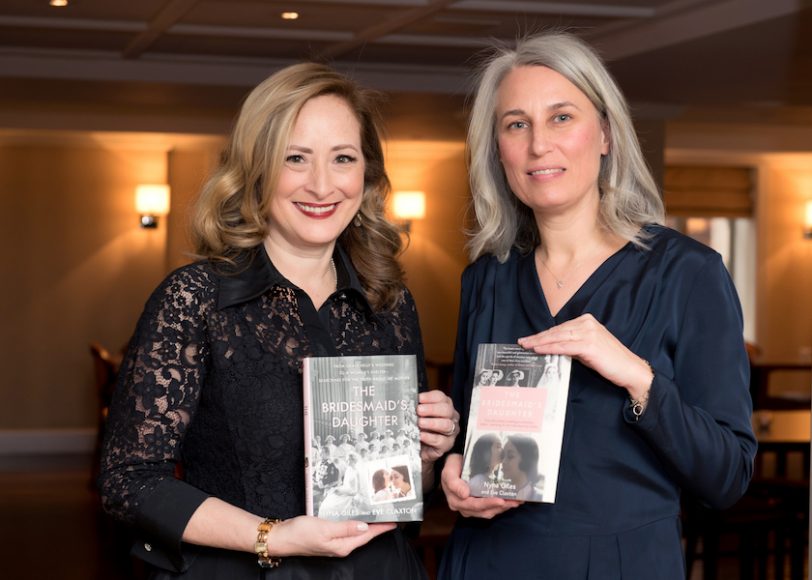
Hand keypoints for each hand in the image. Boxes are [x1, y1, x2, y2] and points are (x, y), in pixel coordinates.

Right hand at [270, 516, 394, 557]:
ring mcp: (335, 542)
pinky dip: (355, 522)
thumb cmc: (301, 533)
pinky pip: (347, 529)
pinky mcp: (328, 536)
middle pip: (365, 535)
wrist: (282, 537)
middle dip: (378, 525)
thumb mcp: (325, 528)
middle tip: (390, 513)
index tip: (395, 520)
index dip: (382, 527)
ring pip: (357, 532)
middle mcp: (341, 545)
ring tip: (378, 513)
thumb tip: (365, 526)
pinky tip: (357, 515)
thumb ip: (346, 527)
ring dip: (368, 523)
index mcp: (343, 545)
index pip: (368, 535)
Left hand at [417, 389, 459, 462]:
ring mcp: (451, 431)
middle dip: (431, 409)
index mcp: (444, 405)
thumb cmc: (420, 428)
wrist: (418, 447)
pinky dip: (430, 437)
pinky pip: (441, 440)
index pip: (440, 397)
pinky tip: (421, 435)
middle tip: (419, 411)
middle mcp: (450, 417)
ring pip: (447, 425)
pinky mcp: (447, 444)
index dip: (429, 397)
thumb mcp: (417, 415)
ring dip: (432, 423)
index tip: (419, 399)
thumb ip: (416, 408)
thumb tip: (408, 402)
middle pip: (446, 409)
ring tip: (420, 423)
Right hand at [441, 453, 520, 518]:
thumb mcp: (449, 471)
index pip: (473, 505)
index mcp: (456, 500)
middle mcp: (464, 507)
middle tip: (514, 502)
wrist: (455, 464)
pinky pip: (491, 508)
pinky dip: (502, 506)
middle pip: (483, 511)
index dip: (487, 504)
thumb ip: (453, 482)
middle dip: (500, 507)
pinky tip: (512, 501)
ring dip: (503, 508)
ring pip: (489, 512)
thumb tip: (464, 495)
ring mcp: (472, 508)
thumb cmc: (452, 466)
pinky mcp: (479, 505)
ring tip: (516, 502)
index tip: (500, 500)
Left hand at [517, 313, 652, 399]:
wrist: (629, 370)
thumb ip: (571, 345)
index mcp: (586, 321)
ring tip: (527, 346)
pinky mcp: (589, 345)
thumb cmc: (609, 361)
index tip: (529, 339)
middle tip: (522, 342)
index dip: (543, 334)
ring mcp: (588, 333)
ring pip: (558, 337)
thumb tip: (552, 347)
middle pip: (556, 331)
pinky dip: (550, 348)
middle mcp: (587, 323)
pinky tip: (539, 350)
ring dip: (540, 342)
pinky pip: (564, 346)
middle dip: (537, 337)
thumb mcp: (587, 349)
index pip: (559, 328)